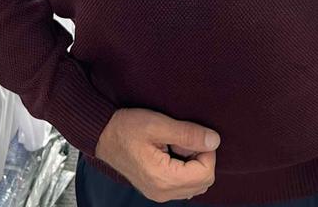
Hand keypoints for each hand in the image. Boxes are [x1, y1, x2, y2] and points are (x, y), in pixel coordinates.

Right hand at [96, 108, 219, 201]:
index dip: (206, 151)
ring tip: (175, 144)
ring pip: (194, 184)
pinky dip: (184, 167)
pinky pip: (182, 183)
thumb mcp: (159, 124)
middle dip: (200, 157)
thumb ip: (188, 134)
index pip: (205, 174)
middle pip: (203, 181)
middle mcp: (162, 192)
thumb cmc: (126, 127)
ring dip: (193, 162)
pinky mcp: (156, 188)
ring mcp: (159, 193)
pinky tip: (171, 151)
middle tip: (182, 139)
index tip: (193, 135)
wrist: (103, 135)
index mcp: (163, 179)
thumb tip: (214, 141)